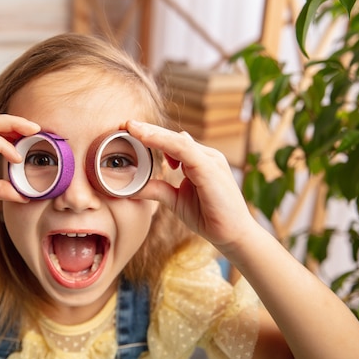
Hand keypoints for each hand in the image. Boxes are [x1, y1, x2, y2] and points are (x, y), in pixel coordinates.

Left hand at [126, 120, 255, 248]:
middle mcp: (205, 157)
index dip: (151, 136)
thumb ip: (157, 189)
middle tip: (126, 123)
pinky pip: (185, 150)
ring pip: (178, 140)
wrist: (232, 235)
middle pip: (174, 138)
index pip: (172, 143)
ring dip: (153, 133)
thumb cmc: (209, 216)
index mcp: (198, 161)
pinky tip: (147, 139)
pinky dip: (164, 143)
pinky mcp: (211, 169)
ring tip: (132, 127)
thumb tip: (131, 188)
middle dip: (149, 130)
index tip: (129, 132)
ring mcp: (210, 160)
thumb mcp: (175, 200)